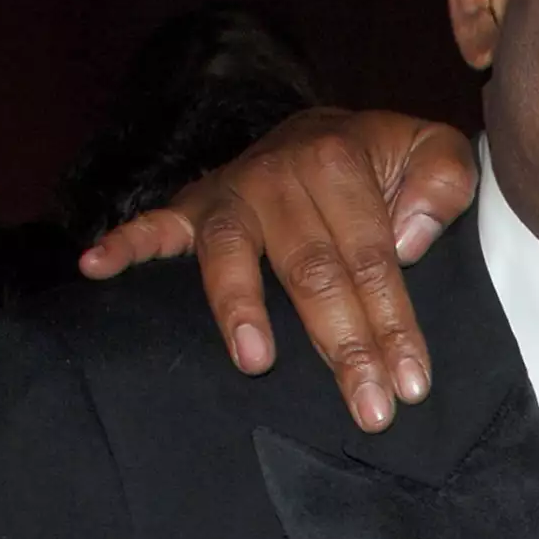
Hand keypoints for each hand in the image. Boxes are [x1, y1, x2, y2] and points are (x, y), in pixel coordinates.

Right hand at [79, 107, 477, 431]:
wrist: (329, 129)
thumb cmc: (388, 160)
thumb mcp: (434, 151)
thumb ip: (442, 183)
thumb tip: (409, 239)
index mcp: (340, 162)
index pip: (373, 259)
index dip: (394, 323)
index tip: (411, 383)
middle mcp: (279, 174)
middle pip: (312, 271)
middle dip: (342, 346)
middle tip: (367, 408)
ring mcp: (231, 191)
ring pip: (233, 257)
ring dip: (241, 311)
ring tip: (256, 363)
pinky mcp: (194, 203)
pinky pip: (153, 223)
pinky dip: (124, 243)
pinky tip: (96, 267)